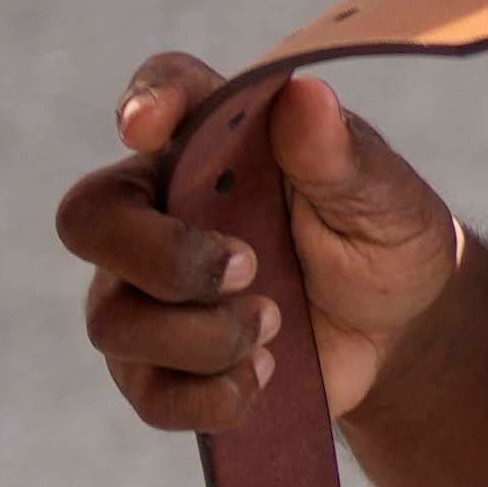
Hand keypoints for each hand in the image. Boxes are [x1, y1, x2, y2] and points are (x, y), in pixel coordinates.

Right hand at [57, 60, 469, 438]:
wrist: (398, 327)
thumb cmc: (383, 236)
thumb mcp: (384, 196)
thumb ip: (342, 154)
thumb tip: (306, 98)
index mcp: (214, 142)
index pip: (162, 91)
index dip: (145, 100)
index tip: (146, 127)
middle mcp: (160, 209)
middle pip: (89, 219)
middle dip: (162, 257)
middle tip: (249, 269)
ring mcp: (146, 291)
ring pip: (112, 320)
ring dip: (202, 335)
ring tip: (275, 325)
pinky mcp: (160, 365)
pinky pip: (146, 391)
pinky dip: (207, 395)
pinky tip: (262, 376)